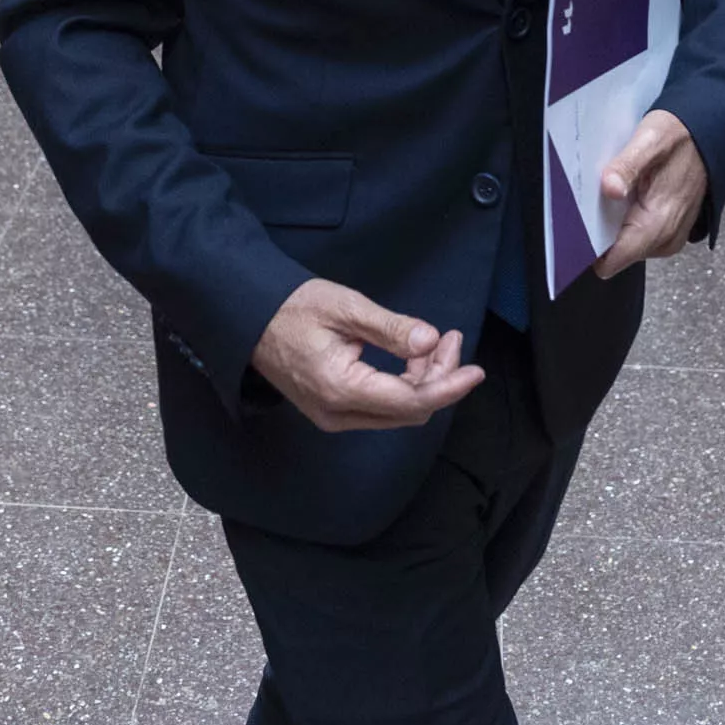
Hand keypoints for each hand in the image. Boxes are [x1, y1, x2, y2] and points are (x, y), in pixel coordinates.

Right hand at [250, 278, 482, 432]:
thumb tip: (429, 341)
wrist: (249, 318)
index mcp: (340, 389)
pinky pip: (381, 408)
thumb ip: (391, 328)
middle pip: (410, 411)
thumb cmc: (293, 306)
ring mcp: (333, 417)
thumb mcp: (346, 307)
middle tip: (451, 339)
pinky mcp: (332, 411)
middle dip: (440, 379)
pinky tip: (413, 358)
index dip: (449, 386)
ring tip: (436, 342)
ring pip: (398, 413)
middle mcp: (338, 414)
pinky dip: (405, 386)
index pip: (411, 400)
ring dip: (424, 382)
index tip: (476, 371)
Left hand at [591, 109, 707, 278]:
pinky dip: (625, 222)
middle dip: (599, 231)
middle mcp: (664, 239)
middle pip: (613, 254)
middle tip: (599, 198)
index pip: (612, 260)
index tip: (577, 223)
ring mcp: (667, 239)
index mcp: (658, 223)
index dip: (589, 245)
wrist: (707, 135)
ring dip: (612, 225)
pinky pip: (634, 238)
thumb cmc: (680, 137)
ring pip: (622, 247)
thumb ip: (626, 166)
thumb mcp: (649, 140)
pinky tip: (627, 198)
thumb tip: (609, 188)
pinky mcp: (667, 233)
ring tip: (615, 194)